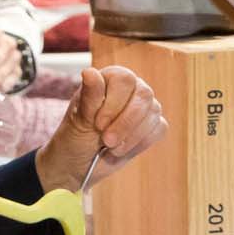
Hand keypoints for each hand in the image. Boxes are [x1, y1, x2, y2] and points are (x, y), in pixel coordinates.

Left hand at [34, 66, 166, 192]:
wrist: (80, 163)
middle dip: (125, 122)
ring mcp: (144, 107)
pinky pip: (158, 129)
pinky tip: (122, 149)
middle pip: (144, 95)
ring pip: (153, 113)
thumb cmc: (75, 136)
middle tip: (107, 141)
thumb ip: (89, 96)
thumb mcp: (79, 119)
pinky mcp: (152, 126)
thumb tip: (89, 71)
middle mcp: (131, 88)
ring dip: (131, 136)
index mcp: (110, 79)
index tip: (98, 124)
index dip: (114, 103)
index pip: (124, 80)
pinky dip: (140, 143)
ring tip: (111, 148)